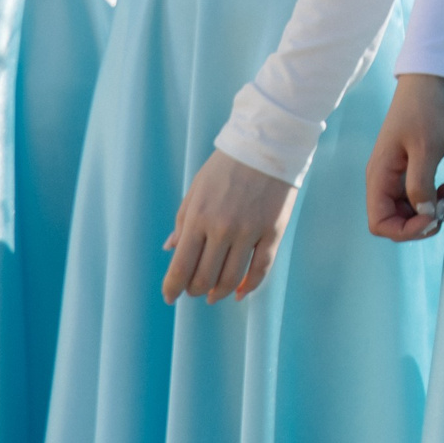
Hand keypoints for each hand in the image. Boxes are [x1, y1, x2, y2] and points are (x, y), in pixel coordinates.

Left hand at [163, 148, 298, 303]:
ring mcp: (249, 231)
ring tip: (214, 294)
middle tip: (194, 290)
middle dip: (195, 291)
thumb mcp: (196, 190)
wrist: (265, 145)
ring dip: (218, 293)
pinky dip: (249, 287)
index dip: (172, 289)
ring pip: (231, 279)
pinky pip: (261, 269)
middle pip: (204, 279)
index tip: (170, 297)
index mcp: (198, 218)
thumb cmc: (225, 167)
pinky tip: (240, 293)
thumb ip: (183, 222)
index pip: (180, 268)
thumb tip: (170, 250)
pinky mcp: (273, 231)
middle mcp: (222, 228)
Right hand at [365, 73, 443, 242]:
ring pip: (406, 211)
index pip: (380, 223)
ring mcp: (396, 174)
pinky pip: (416, 196)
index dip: (405, 230)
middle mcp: (383, 179)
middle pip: (393, 221)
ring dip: (427, 212)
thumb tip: (423, 213)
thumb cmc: (426, 110)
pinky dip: (430, 199)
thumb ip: (420, 184)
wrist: (431, 80)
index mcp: (379, 176)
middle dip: (419, 223)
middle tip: (443, 207)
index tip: (431, 217)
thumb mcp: (426, 148)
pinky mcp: (410, 168)